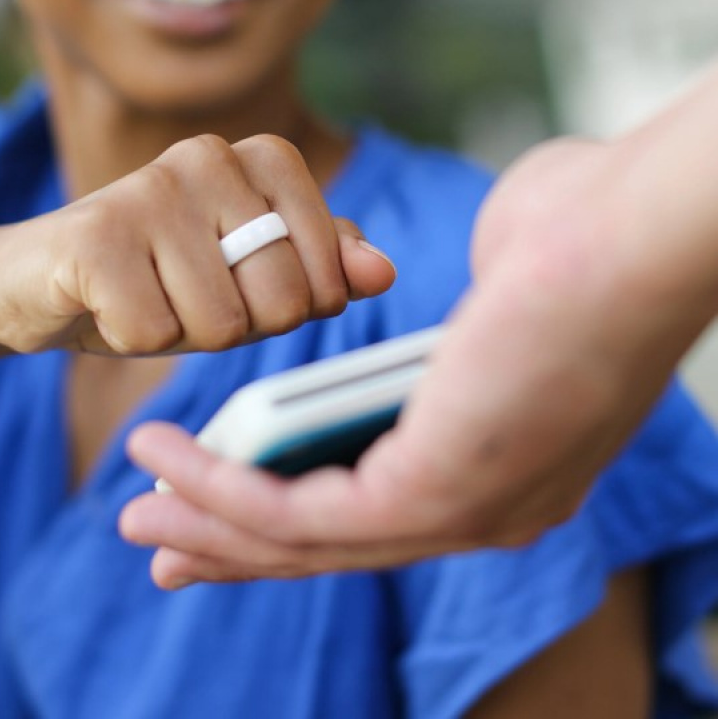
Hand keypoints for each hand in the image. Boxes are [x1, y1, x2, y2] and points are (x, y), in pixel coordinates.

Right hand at [0, 133, 395, 356]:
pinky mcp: (96, 234)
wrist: (37, 281)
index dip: (292, 305)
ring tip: (143, 296)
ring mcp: (150, 188)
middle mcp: (209, 156)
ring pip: (220, 322)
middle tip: (182, 295)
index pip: (328, 270)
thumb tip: (381, 271)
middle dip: (235, 325)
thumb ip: (319, 265)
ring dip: (181, 334)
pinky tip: (104, 303)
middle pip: (280, 299)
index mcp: (260, 158)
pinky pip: (154, 333)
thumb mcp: (249, 273)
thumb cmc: (156, 278)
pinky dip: (129, 338)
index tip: (240, 287)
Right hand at [119, 136, 716, 586]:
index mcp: (497, 468)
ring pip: (300, 540)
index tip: (220, 500)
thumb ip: (442, 316)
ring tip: (139, 505)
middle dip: (230, 547)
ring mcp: (459, 511)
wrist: (636, 228)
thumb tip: (413, 286)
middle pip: (326, 547)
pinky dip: (222, 490)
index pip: (370, 511)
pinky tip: (170, 464)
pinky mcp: (432, 492)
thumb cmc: (574, 236)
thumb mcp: (487, 292)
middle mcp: (481, 511)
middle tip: (159, 542)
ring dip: (209, 522)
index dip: (285, 514)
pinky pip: (297, 510)